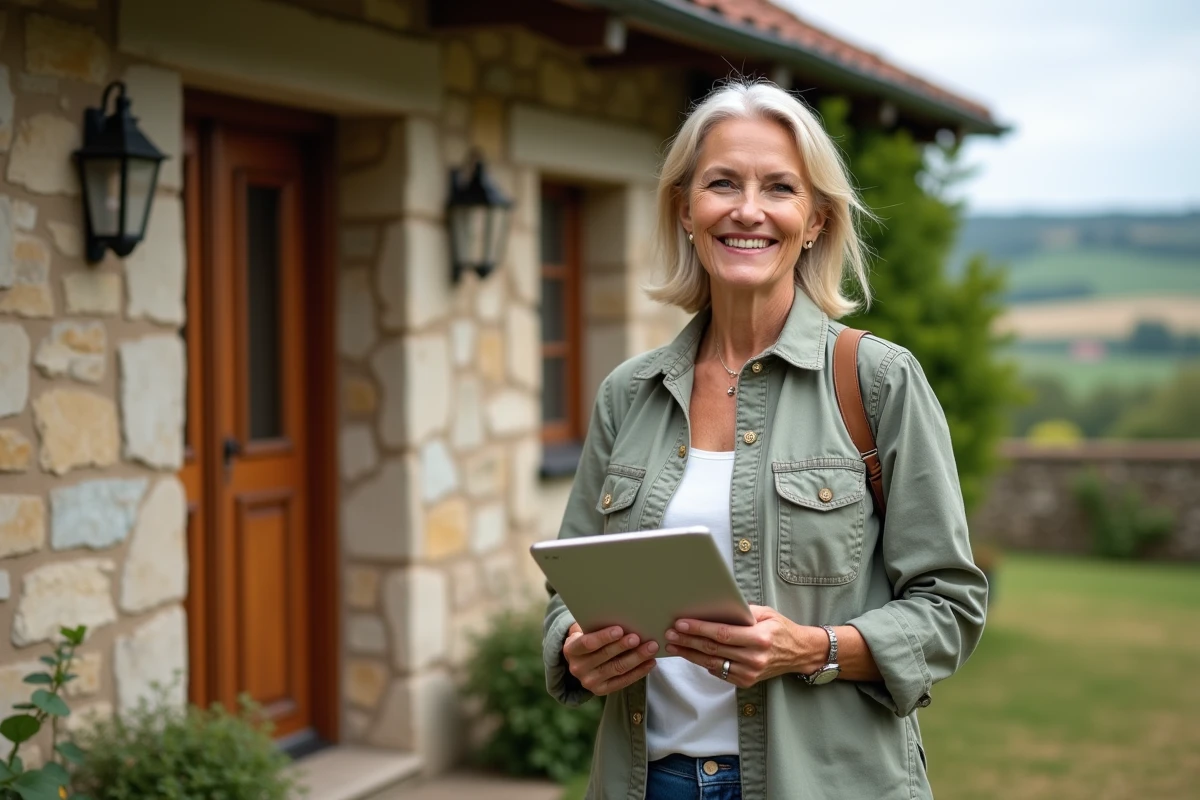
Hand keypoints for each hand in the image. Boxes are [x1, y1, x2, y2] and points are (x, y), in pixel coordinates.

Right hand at [563, 622, 658, 695]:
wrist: (580, 660)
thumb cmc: (587, 637)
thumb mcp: (585, 629)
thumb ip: (597, 624)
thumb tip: (624, 617)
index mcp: (571, 650)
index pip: (588, 643)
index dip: (604, 637)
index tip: (620, 629)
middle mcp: (577, 668)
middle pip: (605, 656)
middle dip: (624, 646)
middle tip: (639, 637)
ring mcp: (589, 682)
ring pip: (617, 669)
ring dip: (637, 658)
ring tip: (651, 647)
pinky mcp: (601, 691)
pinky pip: (623, 681)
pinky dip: (639, 671)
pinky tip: (650, 662)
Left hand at [664, 605, 824, 687]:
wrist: (800, 653)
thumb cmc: (781, 629)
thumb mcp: (766, 613)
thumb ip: (742, 612)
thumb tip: (714, 608)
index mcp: (759, 638)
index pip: (722, 634)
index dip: (699, 629)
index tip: (681, 623)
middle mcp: (754, 658)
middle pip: (713, 649)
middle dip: (688, 641)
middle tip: (670, 633)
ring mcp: (750, 673)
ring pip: (712, 663)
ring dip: (690, 654)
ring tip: (674, 645)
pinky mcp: (746, 682)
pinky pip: (719, 672)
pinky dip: (703, 663)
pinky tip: (690, 654)